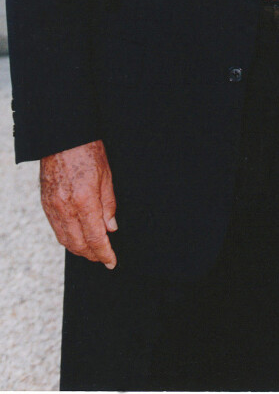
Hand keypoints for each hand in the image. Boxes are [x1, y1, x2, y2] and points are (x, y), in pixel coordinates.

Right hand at [40, 139, 117, 267]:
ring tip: (92, 252)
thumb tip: (111, 228)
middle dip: (92, 255)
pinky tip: (77, 238)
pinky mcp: (45, 203)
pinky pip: (56, 229)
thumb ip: (108, 204)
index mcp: (84, 200)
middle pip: (78, 244)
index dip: (104, 253)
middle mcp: (66, 208)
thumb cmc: (88, 151)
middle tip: (104, 258)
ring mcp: (53, 207)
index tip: (112, 261)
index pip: (95, 237)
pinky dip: (67, 238)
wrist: (63, 137)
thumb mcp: (107, 175)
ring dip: (79, 250)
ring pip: (65, 239)